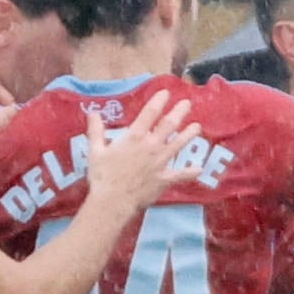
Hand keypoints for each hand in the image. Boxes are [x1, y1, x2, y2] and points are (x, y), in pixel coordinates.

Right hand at [81, 90, 200, 217]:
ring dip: (189, 135)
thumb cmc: (103, 176)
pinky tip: (199, 169)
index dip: (159, 101)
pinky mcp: (164, 179)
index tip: (166, 93)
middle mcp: (151, 146)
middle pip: (169, 125)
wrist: (113, 201)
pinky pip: (180, 175)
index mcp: (134, 137)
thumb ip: (96, 131)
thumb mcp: (95, 151)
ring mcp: (160, 163)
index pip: (149, 113)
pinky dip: (190, 172)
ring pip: (178, 144)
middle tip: (187, 103)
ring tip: (197, 127)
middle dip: (179, 112)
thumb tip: (93, 113)